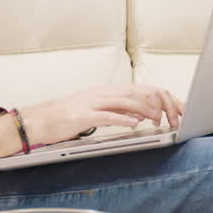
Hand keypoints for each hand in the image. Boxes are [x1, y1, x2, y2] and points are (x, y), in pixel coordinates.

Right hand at [16, 85, 185, 146]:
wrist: (36, 121)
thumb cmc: (65, 119)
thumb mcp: (95, 112)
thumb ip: (116, 112)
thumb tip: (139, 116)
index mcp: (105, 92)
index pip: (140, 89)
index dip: (161, 97)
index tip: (176, 109)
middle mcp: (100, 93)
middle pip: (137, 91)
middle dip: (159, 101)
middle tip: (175, 114)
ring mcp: (90, 102)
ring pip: (124, 100)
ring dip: (145, 109)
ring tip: (159, 119)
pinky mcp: (81, 115)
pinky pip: (106, 115)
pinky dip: (123, 118)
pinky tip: (135, 123)